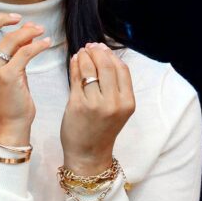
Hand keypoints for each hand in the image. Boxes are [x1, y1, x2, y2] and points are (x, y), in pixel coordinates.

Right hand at [0, 4, 51, 144]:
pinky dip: (38, 44)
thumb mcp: (1, 71)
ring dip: (27, 30)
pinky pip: (25, 52)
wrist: (9, 125)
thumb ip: (9, 49)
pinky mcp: (8, 78)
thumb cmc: (6, 97)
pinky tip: (46, 43)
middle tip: (17, 18)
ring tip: (40, 30)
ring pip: (8, 39)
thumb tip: (25, 25)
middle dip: (0, 17)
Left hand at [60, 42, 135, 174]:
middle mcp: (114, 103)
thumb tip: (105, 56)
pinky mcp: (77, 105)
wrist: (88, 154)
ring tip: (81, 52)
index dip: (111, 54)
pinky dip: (74, 65)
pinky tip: (74, 60)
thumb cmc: (102, 129)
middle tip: (89, 46)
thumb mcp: (117, 109)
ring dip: (84, 56)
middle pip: (106, 65)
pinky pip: (76, 78)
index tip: (102, 48)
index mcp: (127, 103)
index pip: (122, 69)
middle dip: (96, 51)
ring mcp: (95, 104)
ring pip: (89, 69)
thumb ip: (115, 86)